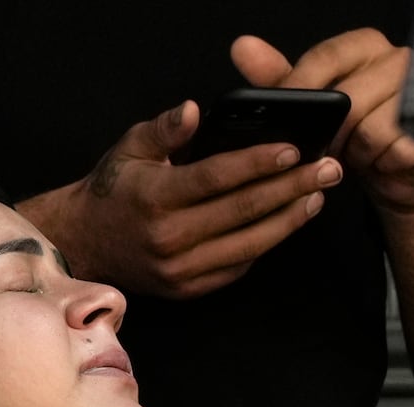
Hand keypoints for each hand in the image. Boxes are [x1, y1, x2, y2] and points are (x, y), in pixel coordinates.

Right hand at [17, 101, 341, 299]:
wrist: (86, 244)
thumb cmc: (114, 190)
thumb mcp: (129, 148)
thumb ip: (165, 129)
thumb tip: (195, 109)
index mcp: (155, 198)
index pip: (217, 178)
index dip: (258, 163)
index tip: (294, 149)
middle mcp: (170, 239)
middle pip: (243, 212)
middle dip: (291, 188)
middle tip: (328, 169)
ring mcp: (182, 270)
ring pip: (250, 244)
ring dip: (290, 219)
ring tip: (317, 195)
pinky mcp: (190, 290)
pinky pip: (239, 266)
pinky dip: (267, 243)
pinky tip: (288, 221)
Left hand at [231, 30, 413, 214]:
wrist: (406, 177)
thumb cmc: (361, 138)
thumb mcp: (316, 110)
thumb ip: (282, 81)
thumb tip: (243, 47)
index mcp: (366, 46)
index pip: (325, 56)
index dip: (299, 86)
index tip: (282, 115)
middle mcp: (398, 58)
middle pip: (344, 96)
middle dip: (327, 131)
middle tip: (326, 148)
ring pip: (365, 124)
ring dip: (354, 150)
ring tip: (358, 155)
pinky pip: (390, 145)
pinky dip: (379, 161)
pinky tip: (383, 163)